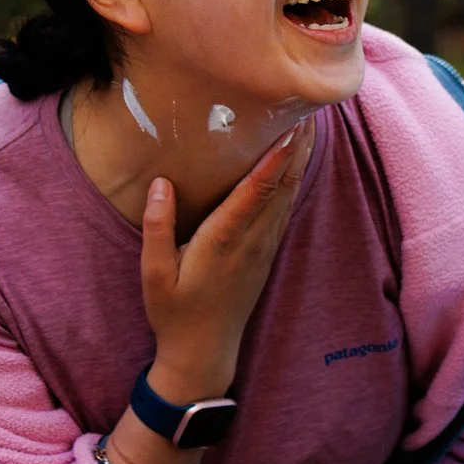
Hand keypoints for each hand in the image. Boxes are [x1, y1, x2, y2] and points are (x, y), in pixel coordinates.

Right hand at [142, 122, 313, 402]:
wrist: (203, 354)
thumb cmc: (174, 313)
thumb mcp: (154, 274)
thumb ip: (158, 227)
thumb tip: (162, 183)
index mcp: (223, 240)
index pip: (256, 191)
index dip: (275, 158)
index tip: (290, 126)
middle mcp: (251, 241)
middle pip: (281, 186)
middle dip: (297, 148)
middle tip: (309, 110)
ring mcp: (263, 249)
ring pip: (288, 196)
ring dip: (300, 161)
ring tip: (310, 127)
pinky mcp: (266, 255)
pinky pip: (285, 211)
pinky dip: (294, 184)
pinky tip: (298, 167)